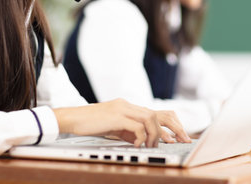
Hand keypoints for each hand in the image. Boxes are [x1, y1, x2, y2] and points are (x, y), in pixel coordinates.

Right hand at [52, 99, 190, 147]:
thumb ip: (128, 130)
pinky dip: (141, 136)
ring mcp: (123, 109)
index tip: (178, 137)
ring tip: (152, 146)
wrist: (72, 119)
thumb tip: (142, 139)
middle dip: (171, 129)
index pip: (155, 113)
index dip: (169, 125)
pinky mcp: (116, 116)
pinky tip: (137, 145)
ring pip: (150, 118)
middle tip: (177, 142)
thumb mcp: (113, 127)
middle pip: (158, 114)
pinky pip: (137, 126)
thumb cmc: (90, 124)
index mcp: (128, 107)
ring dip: (155, 134)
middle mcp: (128, 105)